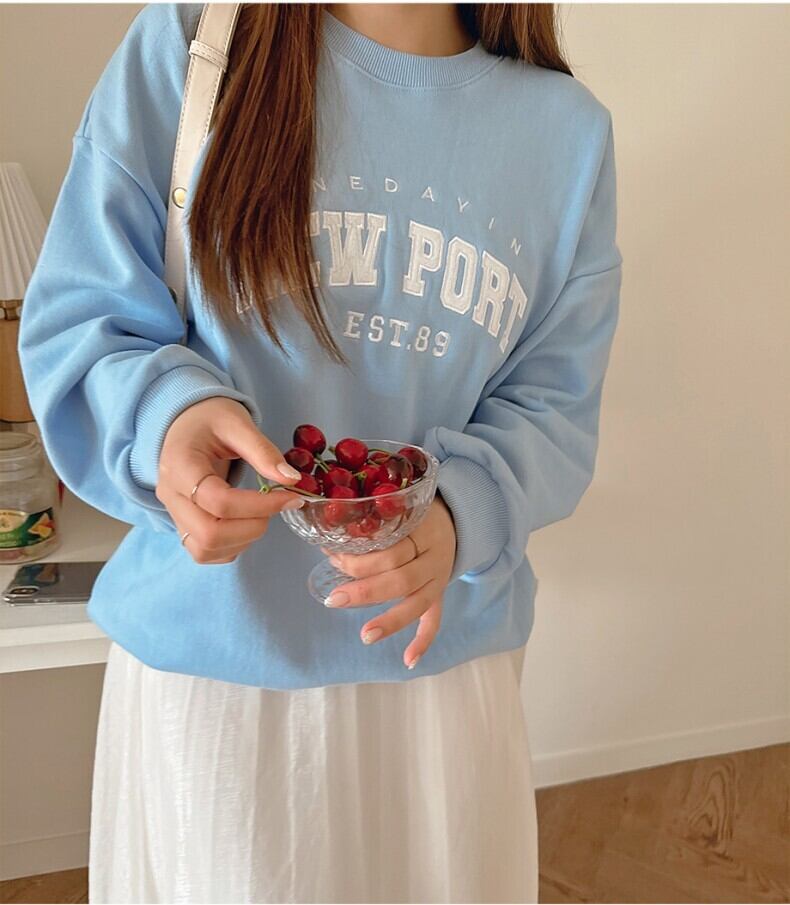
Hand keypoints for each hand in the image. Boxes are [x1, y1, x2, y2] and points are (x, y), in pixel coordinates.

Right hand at [156, 397, 304, 563]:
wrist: (185, 423)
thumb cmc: (209, 419)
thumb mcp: (237, 422)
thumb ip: (263, 451)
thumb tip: (292, 480)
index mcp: (179, 465)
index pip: (218, 501)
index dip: (260, 505)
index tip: (291, 496)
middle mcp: (170, 495)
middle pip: (209, 534)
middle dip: (253, 526)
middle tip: (276, 506)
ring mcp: (173, 515)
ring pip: (205, 550)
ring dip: (244, 539)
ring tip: (262, 513)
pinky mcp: (183, 527)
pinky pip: (205, 552)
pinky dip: (233, 546)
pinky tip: (248, 522)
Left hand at [320, 494, 457, 668]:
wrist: (456, 521)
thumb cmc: (415, 515)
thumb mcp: (400, 508)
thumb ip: (373, 522)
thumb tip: (327, 540)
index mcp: (423, 532)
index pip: (392, 550)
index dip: (361, 558)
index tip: (332, 558)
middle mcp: (433, 559)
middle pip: (401, 578)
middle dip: (365, 590)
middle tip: (334, 599)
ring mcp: (439, 581)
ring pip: (416, 604)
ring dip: (390, 621)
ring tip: (365, 635)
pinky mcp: (440, 596)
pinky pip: (434, 621)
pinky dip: (422, 642)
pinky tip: (407, 662)